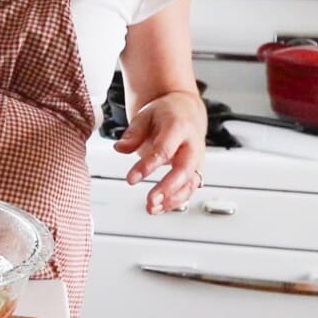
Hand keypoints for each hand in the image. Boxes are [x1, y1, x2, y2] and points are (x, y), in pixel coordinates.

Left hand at [113, 91, 205, 214]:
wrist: (185, 109)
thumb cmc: (165, 112)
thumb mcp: (145, 115)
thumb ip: (133, 133)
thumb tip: (120, 148)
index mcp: (179, 127)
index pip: (164, 150)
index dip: (148, 166)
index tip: (131, 179)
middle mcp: (192, 144)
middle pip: (184, 169)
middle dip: (168, 187)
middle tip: (151, 200)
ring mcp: (197, 158)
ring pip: (191, 182)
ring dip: (173, 199)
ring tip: (152, 208)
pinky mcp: (196, 169)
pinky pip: (190, 188)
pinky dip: (176, 201)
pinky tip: (159, 208)